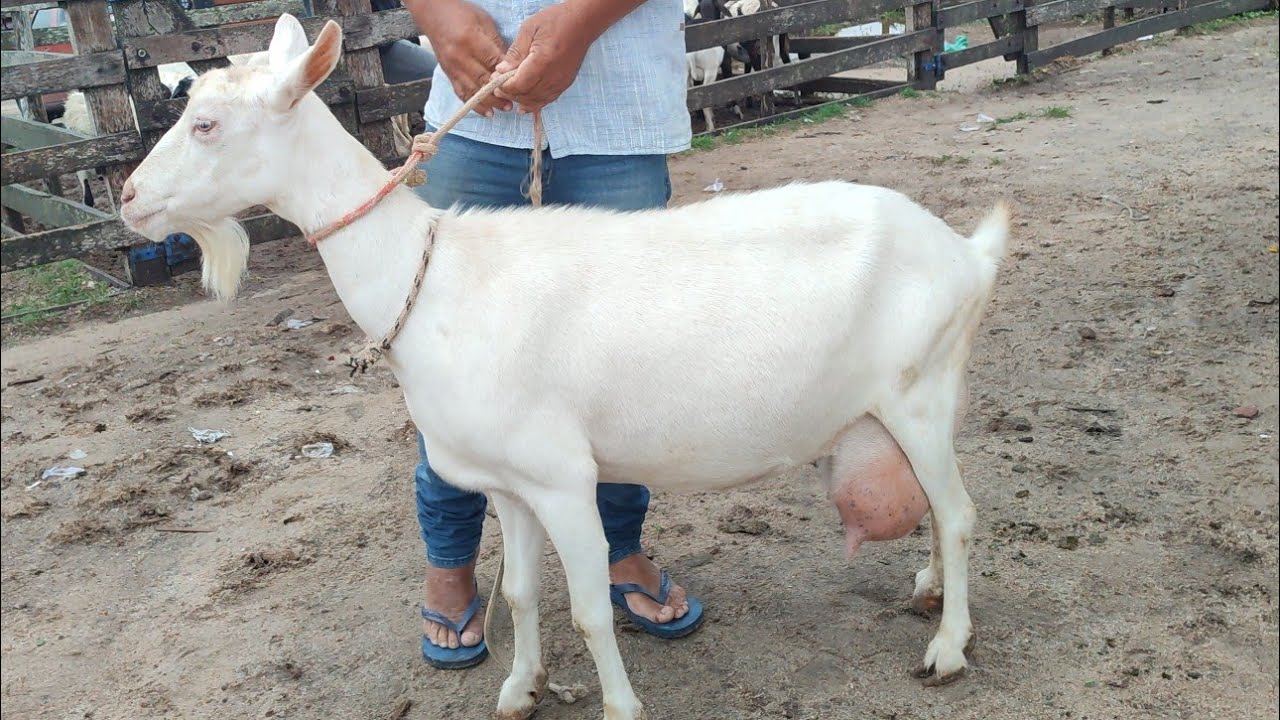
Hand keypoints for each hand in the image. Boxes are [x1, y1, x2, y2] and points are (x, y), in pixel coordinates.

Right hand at [406, 0, 510, 115]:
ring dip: (490, 102)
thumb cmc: (462, 14)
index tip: (521, 82)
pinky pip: (462, 93)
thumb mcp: (483, 22)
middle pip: (483, 80)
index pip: (493, 61)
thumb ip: (496, 43)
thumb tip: (511, 64)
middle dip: (501, 93)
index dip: (507, 74)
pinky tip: (487, 112)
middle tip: (515, 100)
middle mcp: (459, 56)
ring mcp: (452, 67)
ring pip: (473, 91)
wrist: (433, 14)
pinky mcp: (449, 74)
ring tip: (505, 108)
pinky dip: (475, 104)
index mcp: (470, 40)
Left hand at [492, 3, 593, 113]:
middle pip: (526, 95)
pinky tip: (523, 105)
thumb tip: (501, 71)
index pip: (518, 84)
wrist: (582, 23)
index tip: (495, 79)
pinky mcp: (565, 84)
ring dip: (520, 99)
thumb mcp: (529, 29)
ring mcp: (561, 83)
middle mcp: (553, 77)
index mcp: (542, 61)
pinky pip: (547, 100)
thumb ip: (515, 52)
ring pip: (535, 101)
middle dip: (509, 93)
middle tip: (497, 86)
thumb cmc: (556, 21)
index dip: (504, 86)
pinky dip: (534, 104)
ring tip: (508, 92)